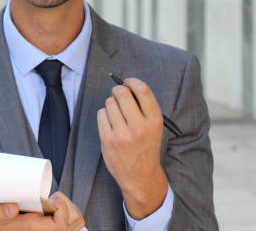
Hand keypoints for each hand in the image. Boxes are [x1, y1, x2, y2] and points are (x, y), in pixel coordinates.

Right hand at [0, 192, 84, 230]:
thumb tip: (12, 207)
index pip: (61, 224)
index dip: (59, 207)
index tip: (47, 199)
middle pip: (74, 220)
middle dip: (64, 204)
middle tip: (48, 199)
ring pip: (77, 220)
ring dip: (68, 208)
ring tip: (52, 204)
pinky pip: (76, 222)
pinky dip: (70, 212)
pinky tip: (55, 209)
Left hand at [97, 77, 167, 218]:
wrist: (140, 175)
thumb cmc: (146, 146)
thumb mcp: (154, 126)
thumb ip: (143, 106)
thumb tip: (126, 85)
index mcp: (154, 120)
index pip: (142, 90)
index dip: (132, 81)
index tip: (127, 82)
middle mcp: (139, 127)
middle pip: (121, 93)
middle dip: (117, 91)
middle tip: (118, 95)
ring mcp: (122, 134)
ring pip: (109, 103)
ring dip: (111, 104)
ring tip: (117, 115)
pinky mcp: (108, 140)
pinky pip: (101, 114)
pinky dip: (104, 115)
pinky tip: (111, 124)